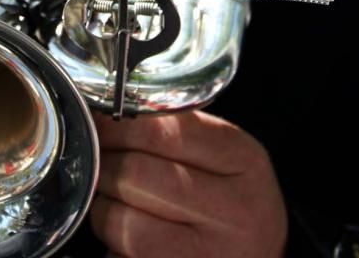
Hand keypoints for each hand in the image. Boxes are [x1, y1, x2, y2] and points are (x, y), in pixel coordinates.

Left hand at [89, 110, 286, 257]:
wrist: (259, 256)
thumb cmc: (231, 199)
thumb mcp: (224, 155)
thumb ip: (176, 129)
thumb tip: (107, 114)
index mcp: (244, 161)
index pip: (161, 130)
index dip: (117, 124)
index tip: (100, 121)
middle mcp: (234, 211)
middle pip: (134, 174)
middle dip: (104, 163)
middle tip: (99, 159)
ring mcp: (207, 255)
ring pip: (121, 221)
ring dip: (102, 206)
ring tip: (113, 199)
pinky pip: (120, 256)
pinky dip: (111, 242)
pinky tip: (125, 235)